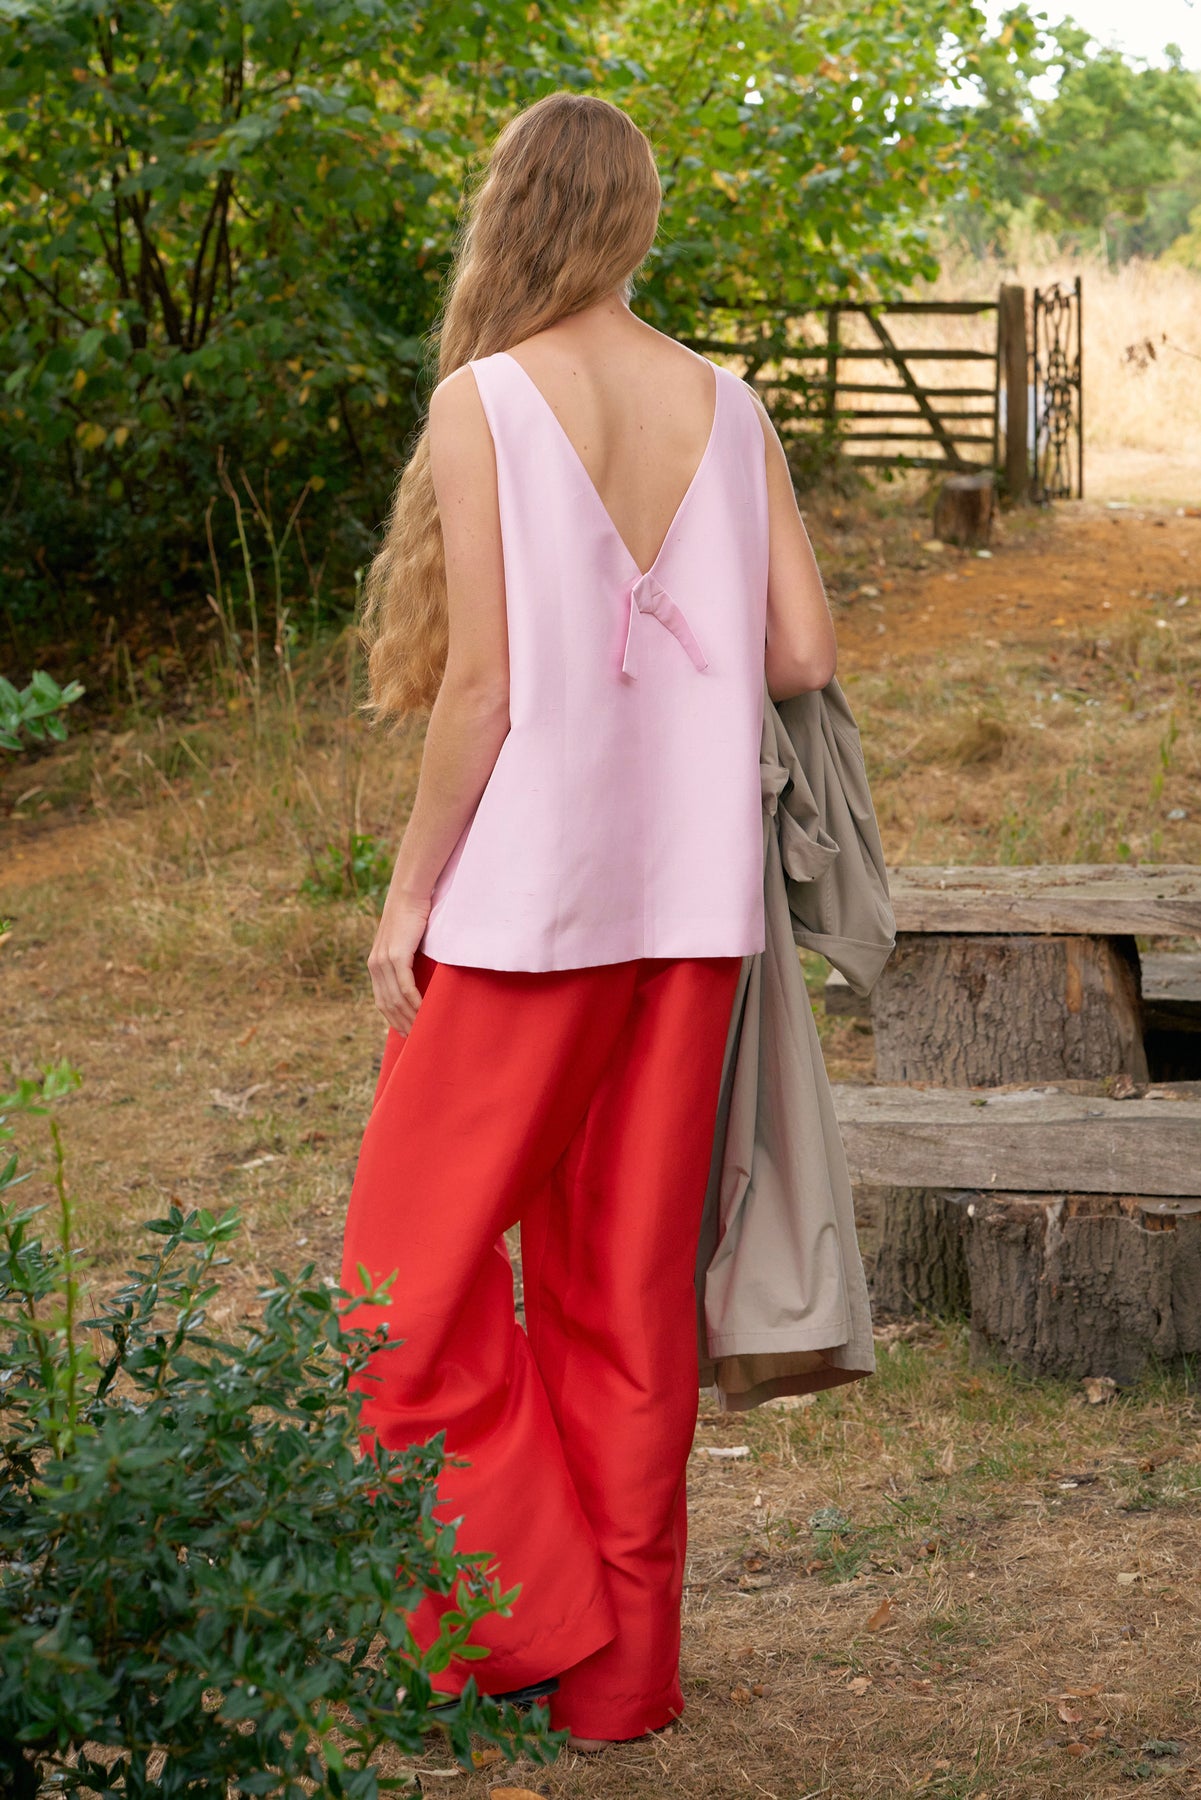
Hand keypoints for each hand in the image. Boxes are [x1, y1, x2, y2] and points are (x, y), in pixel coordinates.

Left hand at [367, 889, 431, 1036]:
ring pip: (396, 999)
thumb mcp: (405, 943)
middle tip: (416, 1038)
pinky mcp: (397, 955)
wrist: (409, 893)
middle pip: (387, 1004)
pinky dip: (415, 1002)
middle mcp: (375, 965)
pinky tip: (424, 1011)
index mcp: (375, 964)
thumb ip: (405, 960)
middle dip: (402, 1023)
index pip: (382, 1000)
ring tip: (422, 1029)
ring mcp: (384, 961)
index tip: (407, 1032)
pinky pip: (405, 987)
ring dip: (410, 1016)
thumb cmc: (412, 916)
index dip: (393, 1018)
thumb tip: (418, 977)